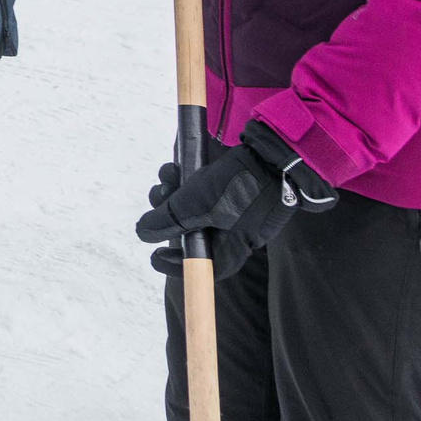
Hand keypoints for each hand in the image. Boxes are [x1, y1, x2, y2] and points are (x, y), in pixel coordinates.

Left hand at [136, 121, 335, 278]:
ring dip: (173, 192)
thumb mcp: (197, 206)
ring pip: (193, 208)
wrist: (277, 153)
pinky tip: (177, 166)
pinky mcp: (233, 187)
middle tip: (159, 194)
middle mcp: (234, 230)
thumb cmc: (241, 185)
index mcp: (233, 245)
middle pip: (192, 233)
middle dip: (168, 215)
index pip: (205, 267)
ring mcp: (234, 208)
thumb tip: (142, 233)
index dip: (177, 264)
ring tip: (167, 174)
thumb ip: (169, 221)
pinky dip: (185, 180)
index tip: (155, 255)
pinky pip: (202, 190)